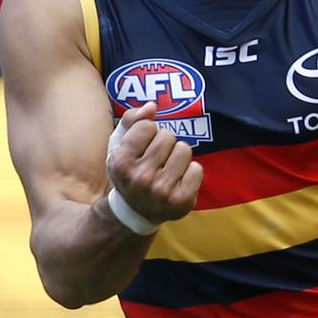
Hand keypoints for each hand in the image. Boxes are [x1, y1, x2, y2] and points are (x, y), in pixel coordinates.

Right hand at [106, 102, 202, 223]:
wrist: (135, 212)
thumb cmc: (130, 170)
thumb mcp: (120, 145)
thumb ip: (131, 120)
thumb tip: (152, 106)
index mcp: (120, 162)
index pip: (147, 126)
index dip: (147, 133)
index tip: (141, 147)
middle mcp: (140, 178)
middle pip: (168, 136)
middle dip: (164, 144)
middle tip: (156, 160)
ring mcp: (162, 192)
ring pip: (184, 150)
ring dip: (178, 156)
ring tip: (167, 169)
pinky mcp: (181, 201)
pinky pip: (197, 169)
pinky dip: (190, 172)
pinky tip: (177, 181)